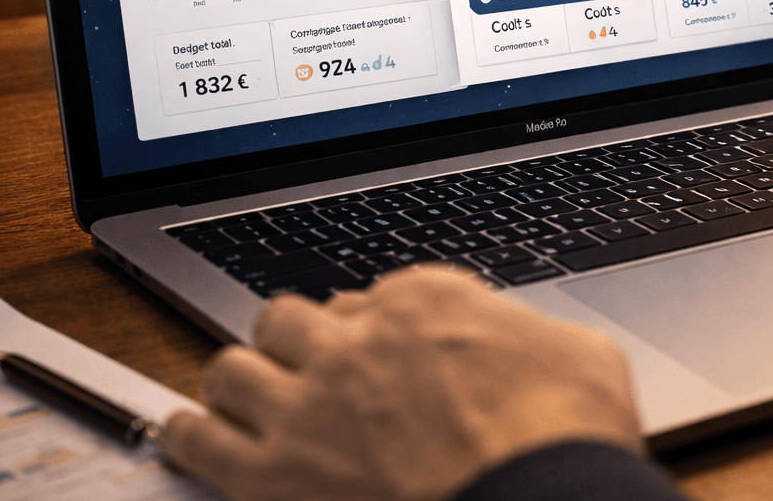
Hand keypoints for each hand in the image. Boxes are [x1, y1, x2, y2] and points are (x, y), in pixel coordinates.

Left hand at [164, 264, 641, 500]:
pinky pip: (196, 438)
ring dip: (238, 383)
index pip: (371, 297)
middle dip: (294, 342)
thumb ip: (539, 338)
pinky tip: (192, 436)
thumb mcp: (582, 357)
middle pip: (288, 319)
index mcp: (428, 302)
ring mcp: (307, 407)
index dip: (369, 329)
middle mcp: (356, 343)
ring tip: (242, 398)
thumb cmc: (569, 437)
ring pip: (230, 368)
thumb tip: (538, 348)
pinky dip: (189, 434)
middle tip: (304, 367)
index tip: (372, 350)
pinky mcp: (272, 475)